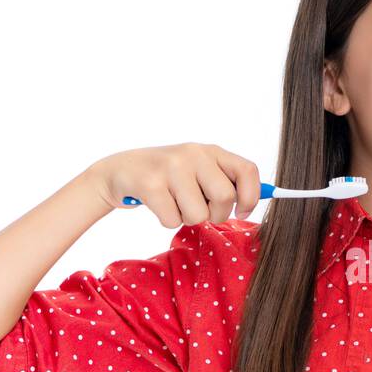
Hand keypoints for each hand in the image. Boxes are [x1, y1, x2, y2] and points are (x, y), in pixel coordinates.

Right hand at [85, 142, 261, 225]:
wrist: (119, 171)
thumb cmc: (168, 178)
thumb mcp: (199, 172)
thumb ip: (225, 183)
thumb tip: (252, 206)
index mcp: (211, 151)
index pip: (248, 171)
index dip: (251, 197)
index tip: (242, 211)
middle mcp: (193, 153)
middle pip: (225, 198)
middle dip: (216, 215)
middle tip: (200, 210)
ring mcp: (171, 166)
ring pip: (198, 214)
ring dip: (188, 219)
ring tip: (175, 204)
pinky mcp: (150, 183)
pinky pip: (173, 220)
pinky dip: (167, 220)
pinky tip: (158, 205)